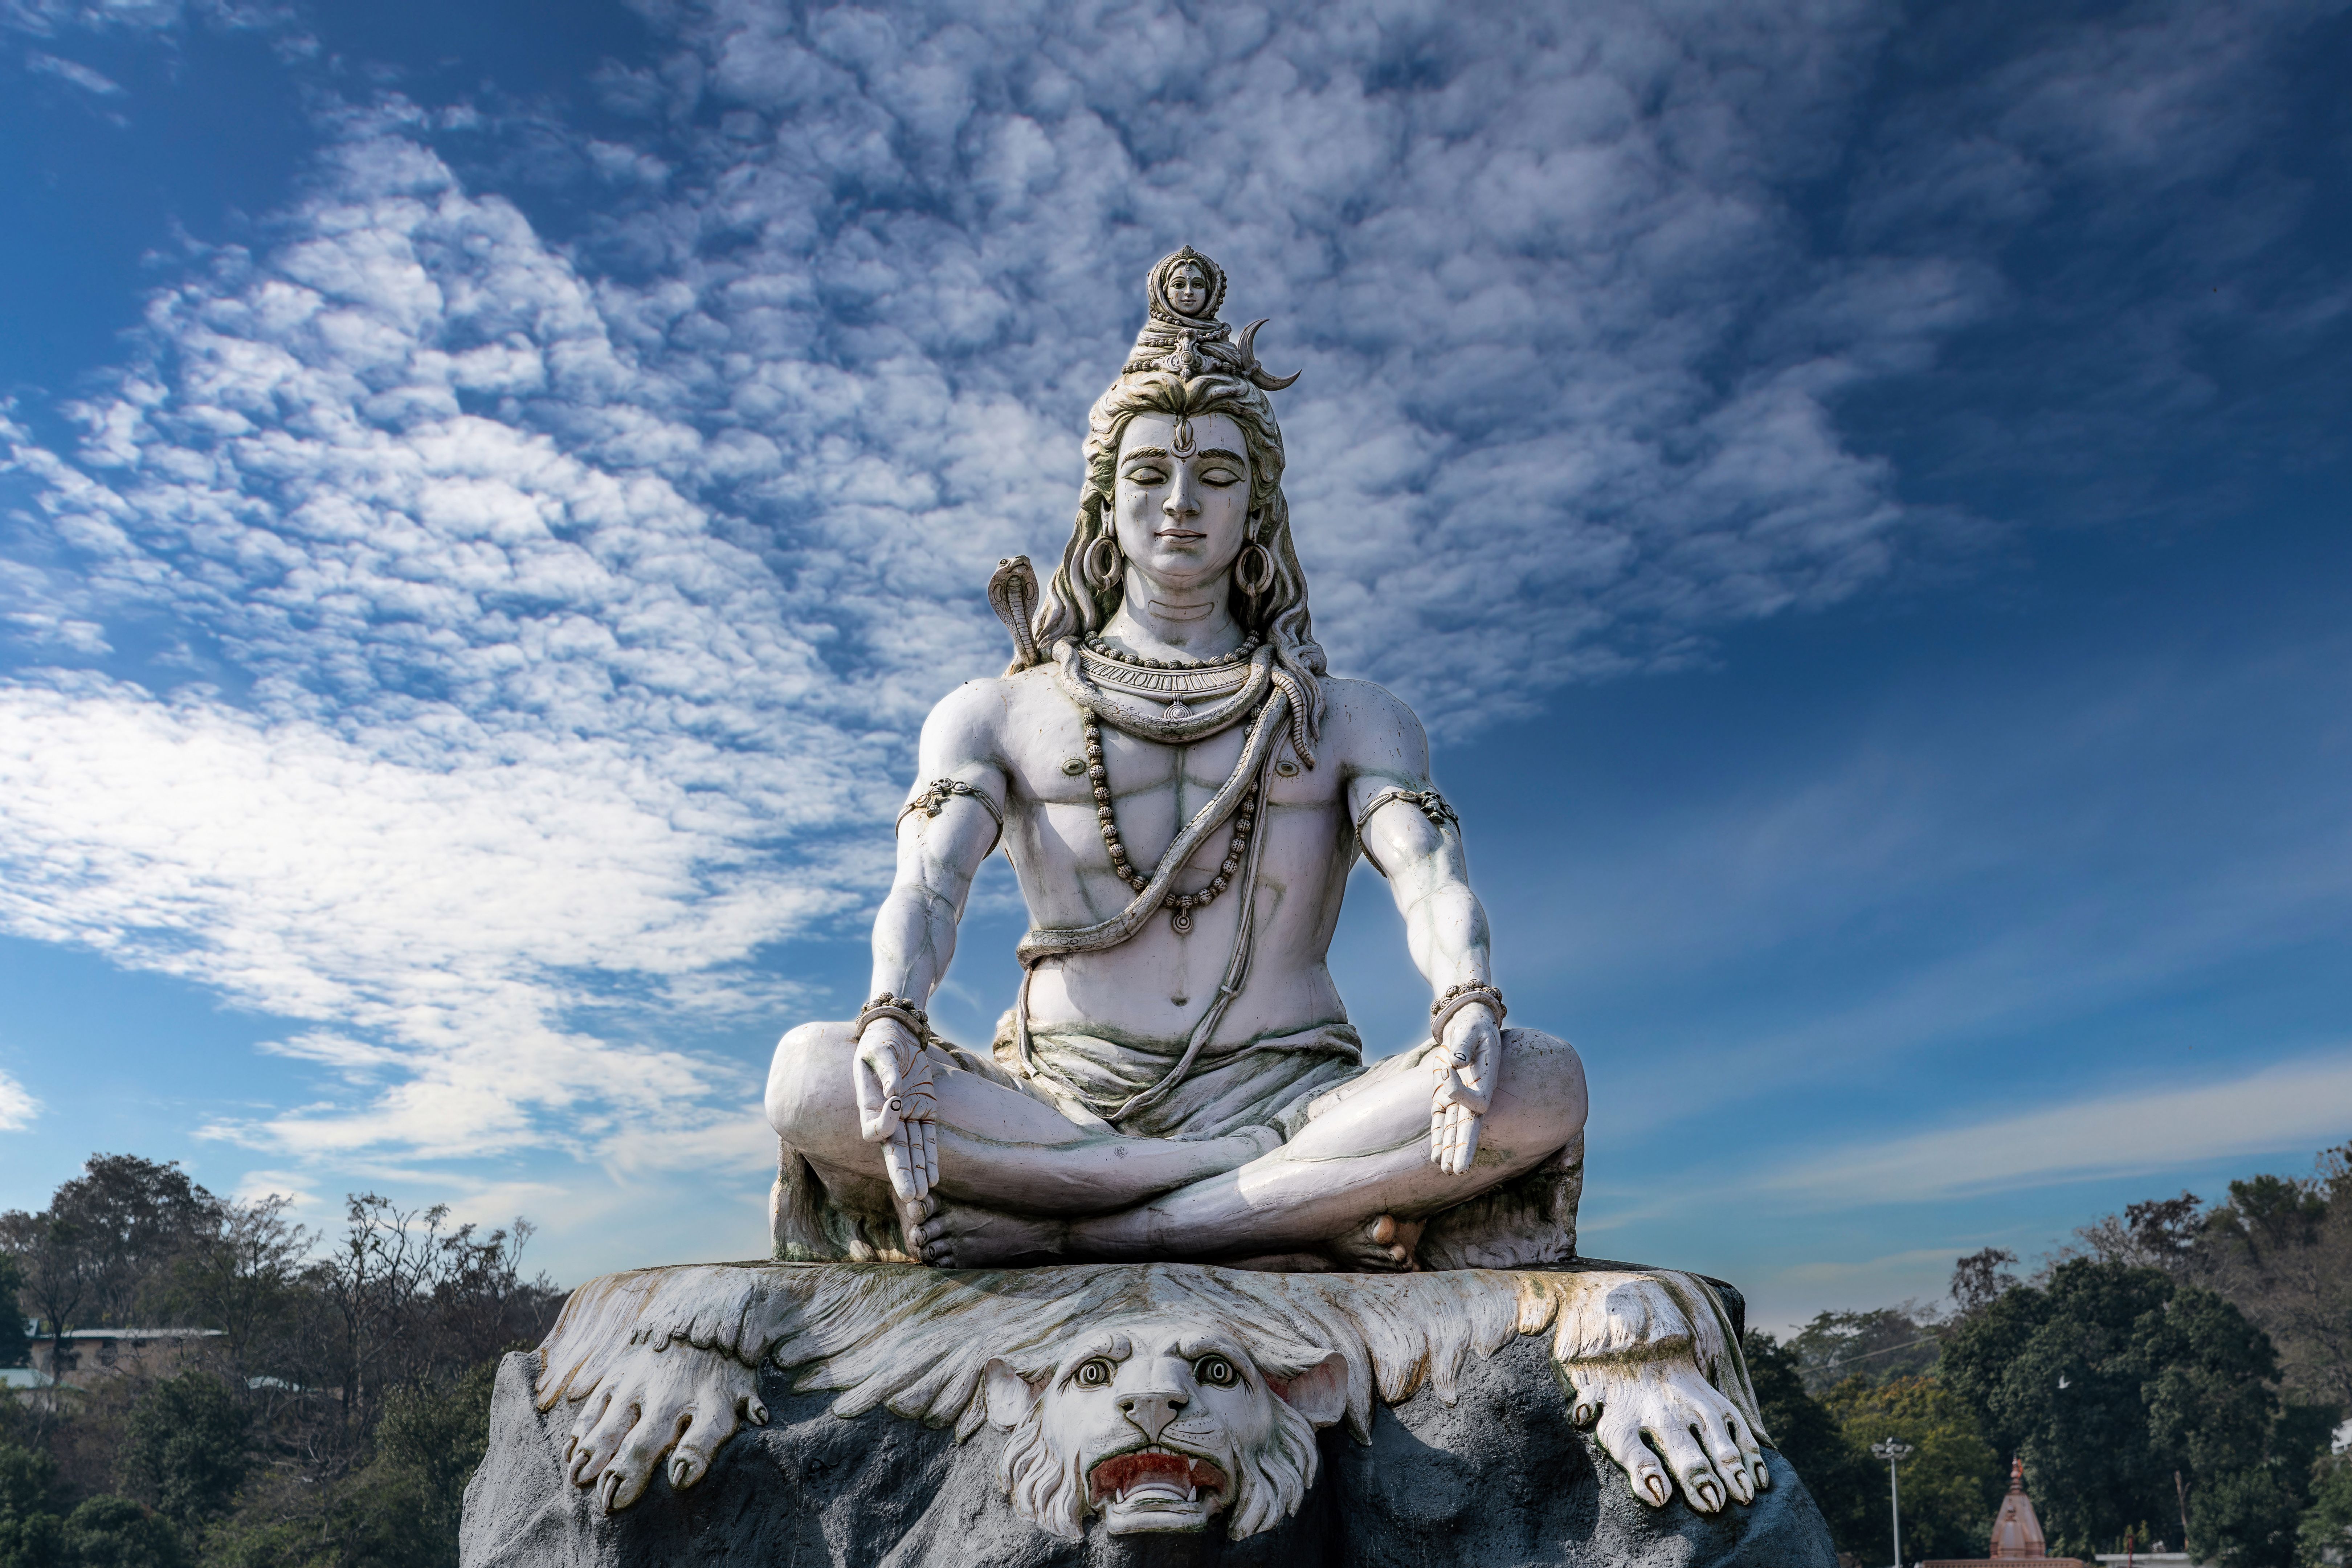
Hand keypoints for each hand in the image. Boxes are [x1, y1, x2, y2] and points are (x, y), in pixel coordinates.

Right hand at [853, 1017, 938, 1202]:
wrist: (896, 1034)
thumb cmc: (882, 1041)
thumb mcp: (880, 1050)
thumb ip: (887, 1070)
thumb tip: (895, 1093)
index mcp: (869, 1105)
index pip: (874, 1129)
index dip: (884, 1124)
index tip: (896, 1102)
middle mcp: (887, 1116)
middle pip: (894, 1150)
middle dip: (903, 1172)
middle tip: (910, 1197)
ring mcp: (907, 1115)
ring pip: (913, 1150)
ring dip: (918, 1172)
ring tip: (923, 1196)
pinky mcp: (925, 1110)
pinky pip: (928, 1138)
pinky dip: (931, 1157)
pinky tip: (933, 1179)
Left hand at [1427, 1002, 1498, 1174]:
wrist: (1468, 1025)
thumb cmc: (1473, 1026)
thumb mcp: (1470, 1029)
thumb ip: (1462, 1043)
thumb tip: (1454, 1061)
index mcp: (1487, 1080)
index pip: (1478, 1101)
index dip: (1459, 1093)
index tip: (1447, 1068)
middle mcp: (1475, 1094)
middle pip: (1470, 1126)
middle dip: (1463, 1148)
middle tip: (1459, 1172)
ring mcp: (1459, 1098)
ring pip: (1455, 1128)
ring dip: (1450, 1149)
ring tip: (1446, 1172)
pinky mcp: (1443, 1096)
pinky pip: (1442, 1120)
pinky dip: (1439, 1137)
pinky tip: (1436, 1157)